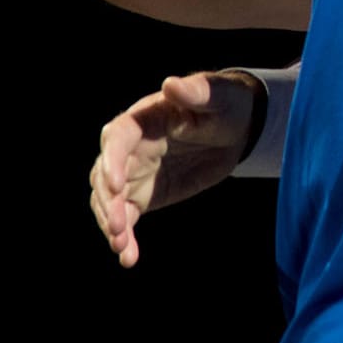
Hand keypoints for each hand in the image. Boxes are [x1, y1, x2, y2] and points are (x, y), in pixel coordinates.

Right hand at [87, 71, 257, 267]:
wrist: (237, 128)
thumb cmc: (226, 104)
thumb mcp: (218, 97)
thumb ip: (196, 92)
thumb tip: (171, 84)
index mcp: (142, 119)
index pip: (116, 138)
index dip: (111, 161)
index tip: (115, 185)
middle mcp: (130, 148)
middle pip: (104, 175)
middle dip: (108, 202)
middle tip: (119, 228)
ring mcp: (133, 174)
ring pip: (108, 201)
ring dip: (111, 224)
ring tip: (122, 248)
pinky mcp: (143, 196)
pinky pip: (126, 219)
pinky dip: (125, 239)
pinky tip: (128, 258)